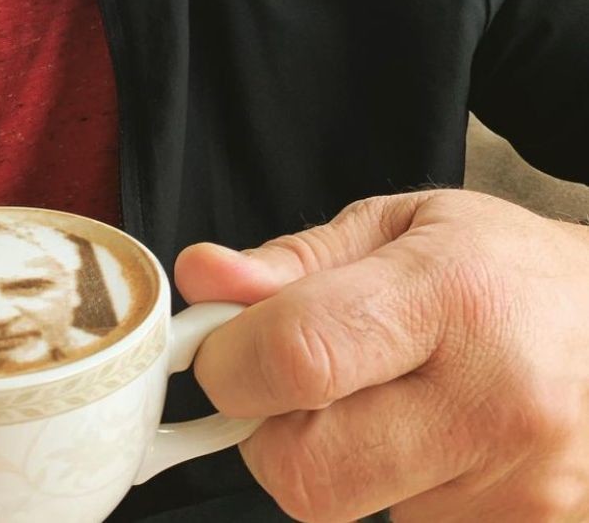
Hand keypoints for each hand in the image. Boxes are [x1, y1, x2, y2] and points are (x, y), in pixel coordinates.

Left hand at [175, 190, 588, 520]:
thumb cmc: (508, 269)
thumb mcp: (402, 227)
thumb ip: (293, 262)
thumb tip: (202, 279)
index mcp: (451, 296)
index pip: (301, 356)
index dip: (231, 361)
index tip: (220, 348)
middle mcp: (492, 400)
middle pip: (308, 470)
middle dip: (266, 432)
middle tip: (291, 384)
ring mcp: (519, 489)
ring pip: (348, 510)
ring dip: (334, 461)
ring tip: (387, 399)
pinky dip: (390, 491)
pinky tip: (429, 441)